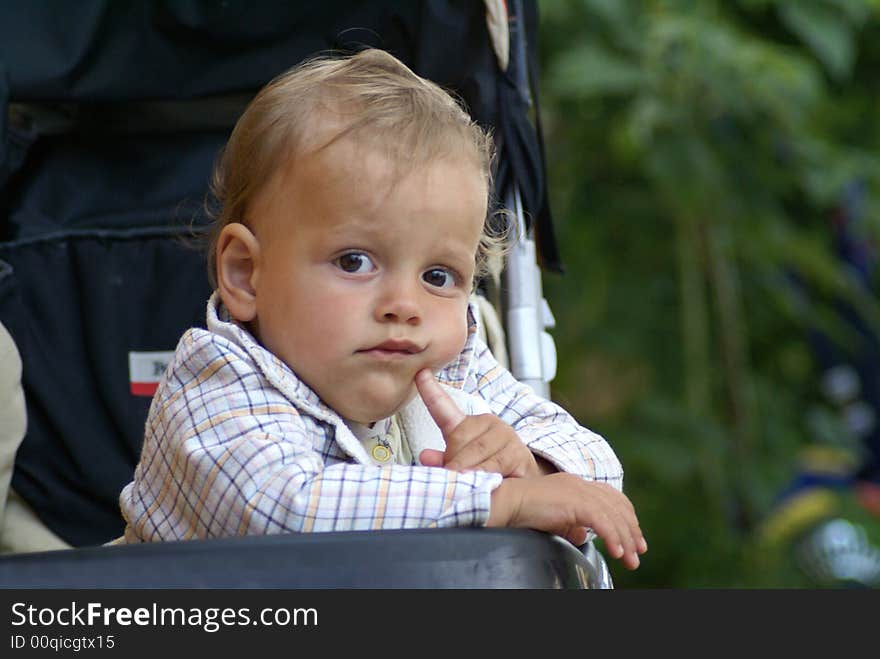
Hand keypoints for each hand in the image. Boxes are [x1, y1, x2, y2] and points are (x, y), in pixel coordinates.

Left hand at [415, 369, 542, 477]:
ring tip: (464, 483)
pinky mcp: (519, 452)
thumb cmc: (488, 472)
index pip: (444, 406)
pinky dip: (485, 476)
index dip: (430, 390)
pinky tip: (484, 482)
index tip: (419, 373)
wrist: (524, 485)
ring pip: (477, 451)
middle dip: (452, 462)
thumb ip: (442, 461)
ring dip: (467, 471)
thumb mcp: (461, 467)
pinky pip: (495, 464)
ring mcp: (505, 436)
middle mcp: (488, 423)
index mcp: (467, 425)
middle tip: (450, 478)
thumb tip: (426, 456)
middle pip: (459, 439)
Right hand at [489, 473, 647, 569]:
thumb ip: (571, 524)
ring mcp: (578, 490)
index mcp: (576, 484)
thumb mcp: (554, 518)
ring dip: (625, 539)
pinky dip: (612, 537)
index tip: (633, 539)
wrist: (507, 502)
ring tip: (630, 559)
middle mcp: (580, 484)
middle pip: (617, 505)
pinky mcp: (573, 500)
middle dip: (631, 530)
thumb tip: (583, 537)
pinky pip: (600, 520)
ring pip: (613, 515)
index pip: (611, 497)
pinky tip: (616, 552)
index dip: (626, 517)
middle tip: (638, 552)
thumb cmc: (523, 510)